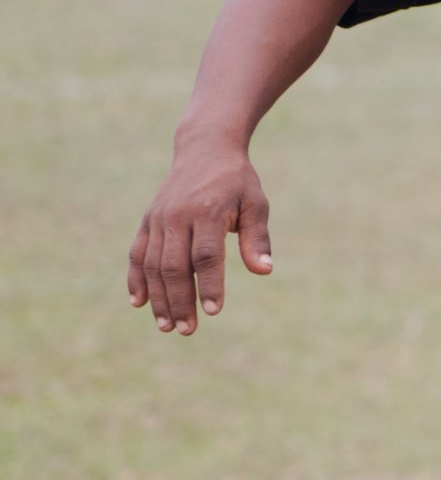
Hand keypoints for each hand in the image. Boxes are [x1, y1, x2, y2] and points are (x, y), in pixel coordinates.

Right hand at [127, 137, 272, 334]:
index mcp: (207, 211)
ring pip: (153, 265)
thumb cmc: (237, 181)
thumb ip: (256, 237)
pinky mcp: (147, 221)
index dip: (209, 284)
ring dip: (158, 298)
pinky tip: (139, 303)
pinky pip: (137, 254)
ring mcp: (158, 219)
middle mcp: (177, 216)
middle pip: (174, 266)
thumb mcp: (255, 203)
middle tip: (188, 330)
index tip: (214, 311)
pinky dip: (136, 279)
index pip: (205, 255)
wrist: (205, 149)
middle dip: (180, 301)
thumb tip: (264, 270)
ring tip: (167, 326)